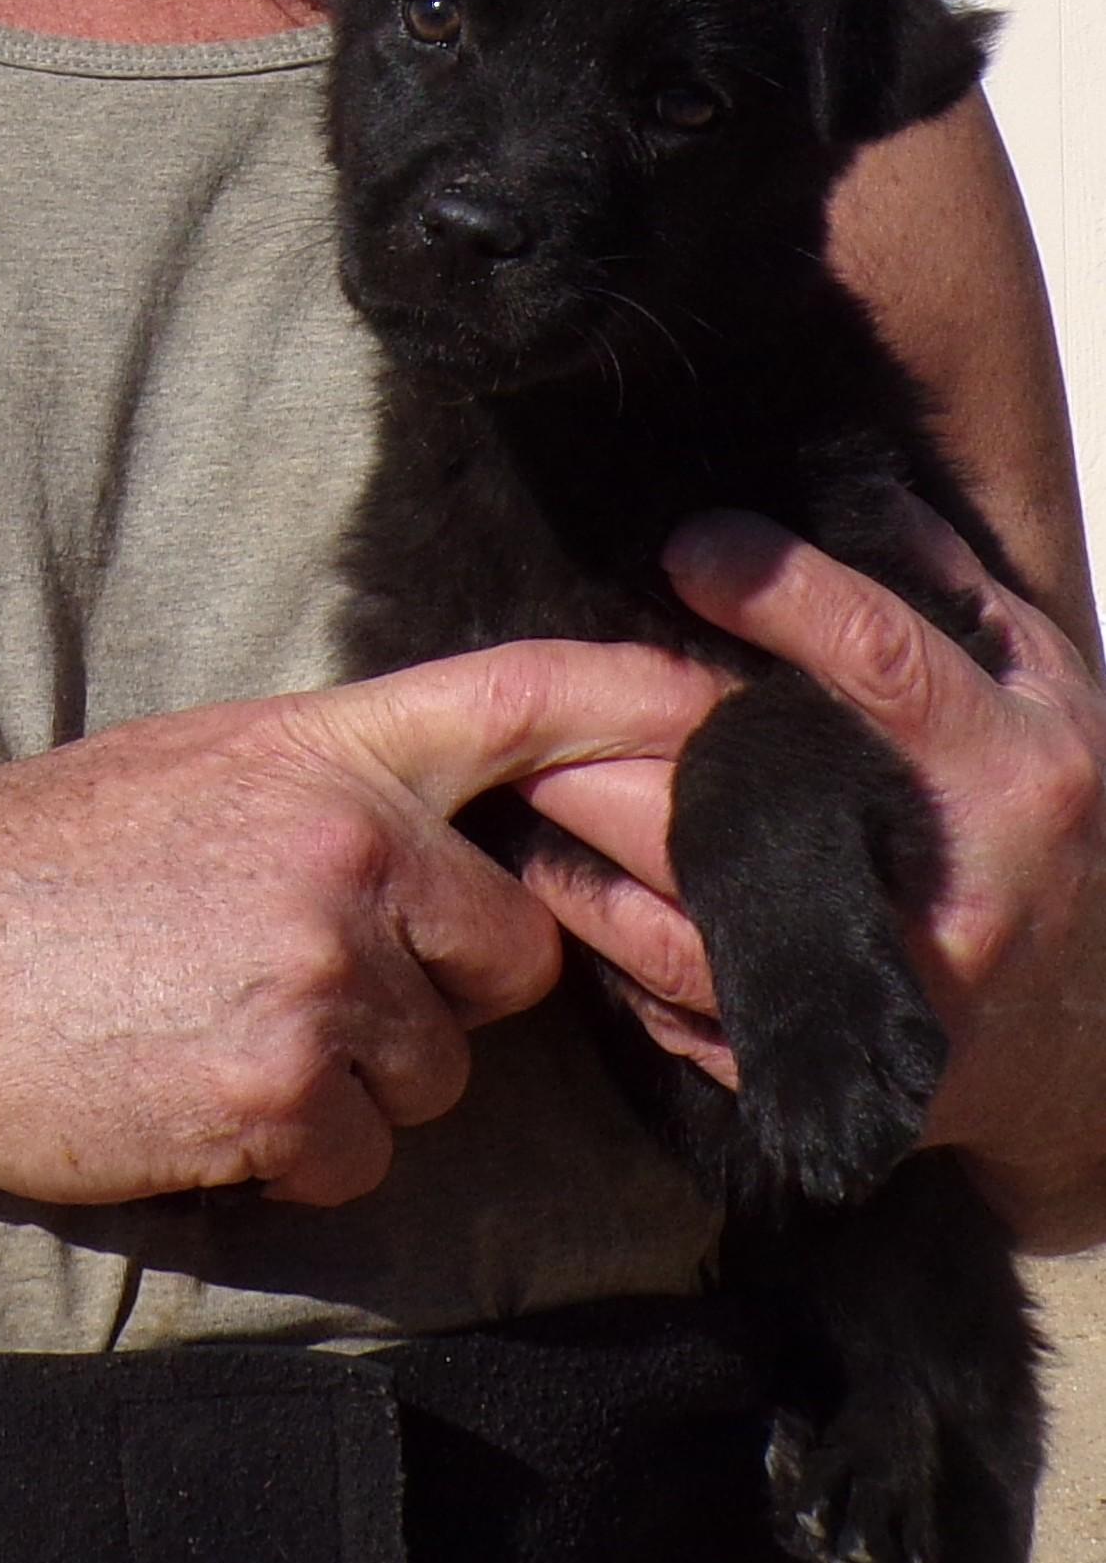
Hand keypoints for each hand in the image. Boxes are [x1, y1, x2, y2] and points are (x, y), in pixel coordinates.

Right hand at [0, 641, 710, 1209]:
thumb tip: (461, 844)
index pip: (525, 696)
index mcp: (328, 747)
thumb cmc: (48, 865)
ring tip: (228, 1029)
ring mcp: (321, 967)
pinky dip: (303, 1151)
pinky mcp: (285, 1091)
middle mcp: (350, 845)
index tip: (724, 718)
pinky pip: (368, 1153)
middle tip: (315, 977)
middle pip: (516, 949)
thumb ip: (347, 790)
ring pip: (442, 1067)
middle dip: (449, 986)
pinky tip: (202, 1094)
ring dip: (362, 1077)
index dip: (647, 705)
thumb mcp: (207, 769)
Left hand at [528, 504, 1105, 1249]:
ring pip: (687, 931)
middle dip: (623, 745)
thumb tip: (843, 498)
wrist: (1084, 1026)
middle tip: (536, 696)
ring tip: (513, 791)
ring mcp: (883, 997)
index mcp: (1012, 773)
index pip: (881, 662)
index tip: (688, 549)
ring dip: (579, 862)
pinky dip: (607, 955)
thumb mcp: (1042, 692)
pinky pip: (683, 1015)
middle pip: (744, 809)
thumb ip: (949, 594)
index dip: (778, 593)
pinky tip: (554, 895)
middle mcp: (952, 892)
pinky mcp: (830, 1065)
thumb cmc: (1051, 823)